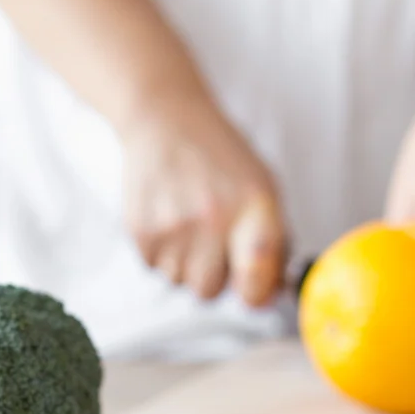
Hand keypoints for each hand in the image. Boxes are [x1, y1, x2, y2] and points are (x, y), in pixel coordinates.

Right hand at [119, 93, 286, 305]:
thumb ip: (273, 239)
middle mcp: (213, 220)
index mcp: (254, 208)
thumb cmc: (219, 154)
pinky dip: (161, 251)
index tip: (253, 286)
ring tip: (187, 225)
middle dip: (212, 275)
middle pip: (209, 291)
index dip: (255, 292)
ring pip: (179, 281)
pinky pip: (153, 267)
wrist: (165, 120)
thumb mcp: (262, 185)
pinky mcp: (141, 230)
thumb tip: (270, 291)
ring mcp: (173, 227)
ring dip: (184, 263)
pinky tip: (168, 218)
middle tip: (212, 244)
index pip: (255, 283)